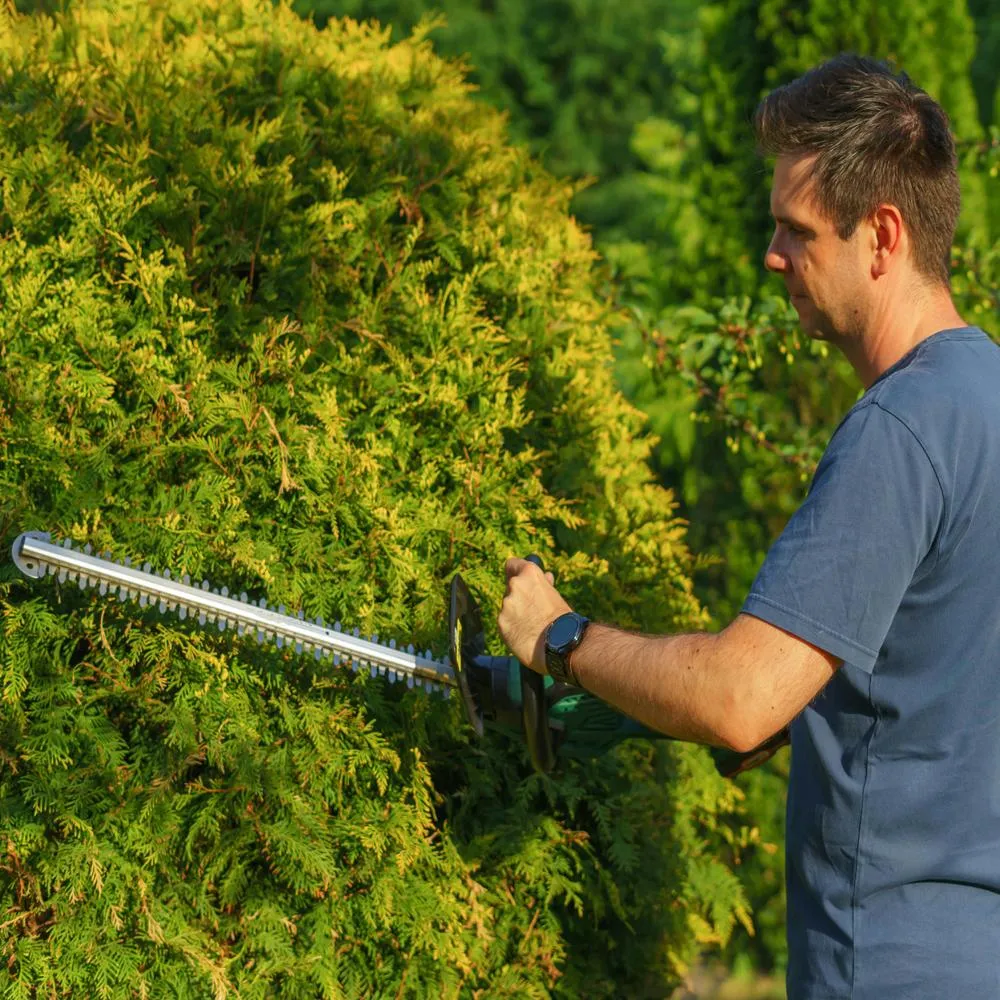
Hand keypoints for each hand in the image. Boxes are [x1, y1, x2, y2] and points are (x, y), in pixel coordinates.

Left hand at [497, 557, 571, 673]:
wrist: (562, 643)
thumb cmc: (562, 618)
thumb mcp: (556, 595)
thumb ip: (544, 585)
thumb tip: (545, 576)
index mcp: (529, 574)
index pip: (512, 564)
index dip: (515, 571)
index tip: (519, 579)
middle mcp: (514, 585)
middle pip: (510, 588)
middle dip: (518, 596)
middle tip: (532, 610)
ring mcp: (506, 604)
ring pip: (507, 606)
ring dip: (515, 613)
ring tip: (532, 626)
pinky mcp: (501, 623)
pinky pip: (505, 622)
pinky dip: (512, 627)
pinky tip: (525, 635)